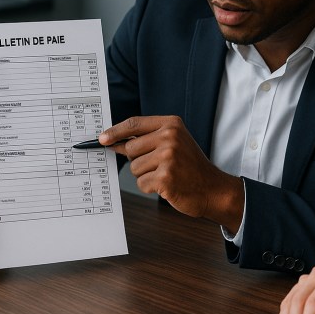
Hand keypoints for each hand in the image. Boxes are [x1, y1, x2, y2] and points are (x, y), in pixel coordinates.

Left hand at [101, 116, 244, 231]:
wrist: (213, 189)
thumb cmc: (191, 167)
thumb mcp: (173, 143)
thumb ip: (146, 139)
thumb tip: (113, 141)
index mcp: (171, 125)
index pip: (134, 124)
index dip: (115, 132)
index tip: (102, 139)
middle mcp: (170, 137)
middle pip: (130, 148)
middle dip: (138, 160)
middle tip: (158, 165)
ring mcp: (168, 157)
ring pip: (134, 168)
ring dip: (145, 175)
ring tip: (166, 175)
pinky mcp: (165, 177)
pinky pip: (141, 183)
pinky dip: (150, 188)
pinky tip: (167, 186)